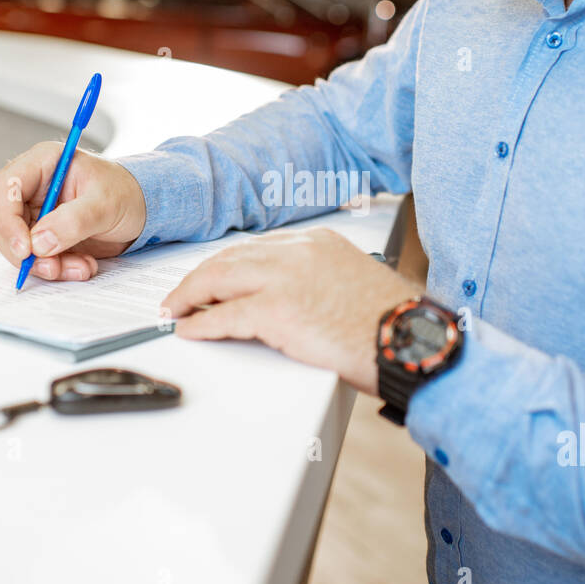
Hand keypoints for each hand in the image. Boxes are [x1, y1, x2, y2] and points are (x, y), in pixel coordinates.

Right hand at [0, 143, 146, 280]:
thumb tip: (39, 242)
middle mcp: (32, 187)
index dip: (7, 220)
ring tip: (80, 268)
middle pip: (2, 222)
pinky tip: (82, 266)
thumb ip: (73, 221)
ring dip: (45, 264)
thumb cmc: (125, 192)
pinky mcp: (43, 235)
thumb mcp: (105, 203)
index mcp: (43, 163)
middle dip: (26, 251)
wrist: (141, 209)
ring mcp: (35, 213)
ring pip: (17, 245)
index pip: (5, 188)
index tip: (25, 249)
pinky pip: (36, 258)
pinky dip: (56, 269)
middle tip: (53, 268)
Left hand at [161, 228, 421, 393]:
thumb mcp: (353, 282)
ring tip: (175, 311)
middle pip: (231, 259)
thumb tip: (294, 300)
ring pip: (220, 279)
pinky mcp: (278, 310)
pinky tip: (188, 330)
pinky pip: (225, 315)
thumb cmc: (391, 324)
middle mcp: (299, 251)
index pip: (257, 248)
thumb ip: (319, 279)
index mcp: (318, 241)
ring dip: (190, 296)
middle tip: (180, 295)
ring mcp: (286, 278)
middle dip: (200, 278)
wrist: (409, 342)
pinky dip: (200, 323)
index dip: (228, 265)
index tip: (212, 278)